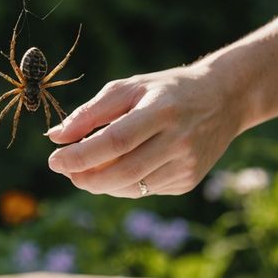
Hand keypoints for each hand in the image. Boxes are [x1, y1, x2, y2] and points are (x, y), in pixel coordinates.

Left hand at [46, 63, 244, 197]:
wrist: (224, 99)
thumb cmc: (165, 90)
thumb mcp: (129, 88)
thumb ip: (91, 112)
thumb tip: (55, 137)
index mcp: (162, 111)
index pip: (115, 141)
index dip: (81, 155)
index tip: (54, 159)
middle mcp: (179, 140)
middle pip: (123, 171)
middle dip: (86, 177)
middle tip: (65, 170)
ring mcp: (187, 165)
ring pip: (132, 187)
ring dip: (101, 183)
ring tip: (85, 170)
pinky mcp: (189, 181)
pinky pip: (145, 190)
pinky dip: (123, 183)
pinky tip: (119, 168)